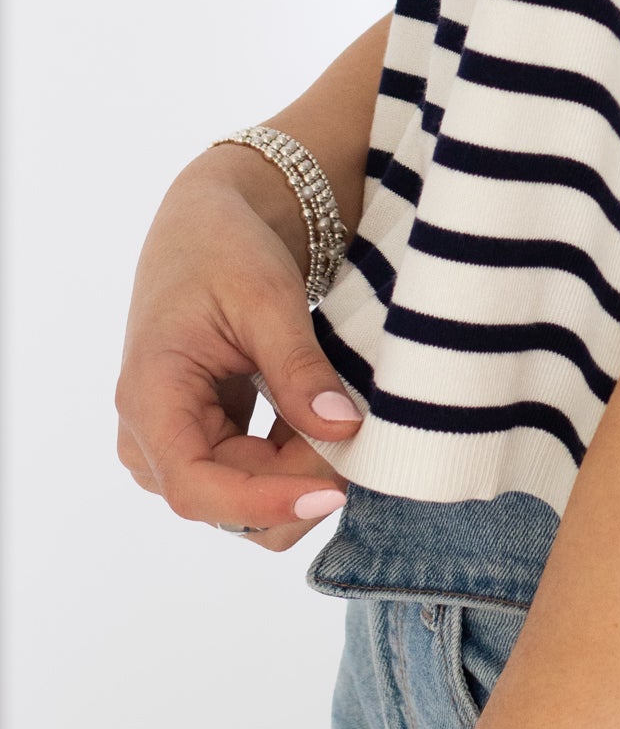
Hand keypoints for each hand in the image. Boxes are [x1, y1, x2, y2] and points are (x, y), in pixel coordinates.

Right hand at [116, 148, 364, 551]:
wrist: (207, 225)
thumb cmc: (226, 249)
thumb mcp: (268, 298)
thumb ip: (299, 367)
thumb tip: (342, 430)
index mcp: (149, 399)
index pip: (197, 489)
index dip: (265, 503)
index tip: (334, 492)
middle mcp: (149, 438)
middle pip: (228, 500)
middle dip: (298, 480)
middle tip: (362, 431)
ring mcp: (173, 445)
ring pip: (244, 498)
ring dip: (300, 472)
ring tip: (343, 413)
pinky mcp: (201, 440)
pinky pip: (251, 476)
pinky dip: (295, 458)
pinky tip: (324, 415)